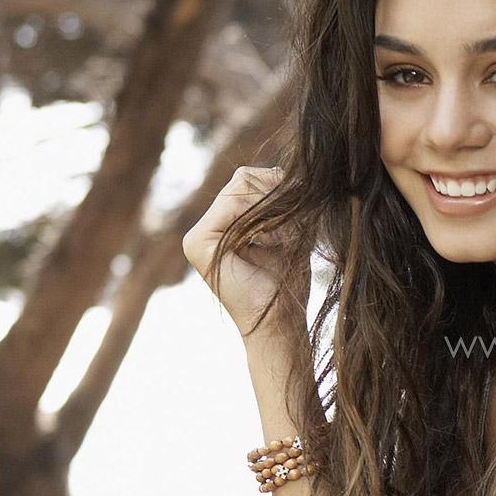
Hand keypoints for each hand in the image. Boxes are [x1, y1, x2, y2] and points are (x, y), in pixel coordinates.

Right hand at [182, 165, 302, 341]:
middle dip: (276, 195)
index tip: (299, 210)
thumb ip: (281, 204)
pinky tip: (275, 239)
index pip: (246, 181)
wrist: (280, 325)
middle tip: (295, 225)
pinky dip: (261, 215)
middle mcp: (203, 230)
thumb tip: (282, 170)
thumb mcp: (287, 236)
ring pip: (240, 186)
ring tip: (286, 237)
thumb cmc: (286, 287)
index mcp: (220, 227)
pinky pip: (233, 204)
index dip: (277, 186)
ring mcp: (196, 237)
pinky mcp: (198, 243)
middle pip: (242, 178)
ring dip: (273, 207)